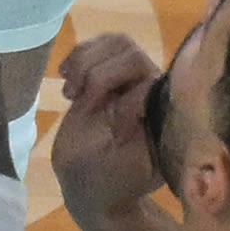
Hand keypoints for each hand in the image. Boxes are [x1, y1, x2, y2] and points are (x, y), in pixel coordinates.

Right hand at [44, 32, 167, 230]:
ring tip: (70, 91)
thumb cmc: (117, 183)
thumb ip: (140, 137)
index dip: (129, 104)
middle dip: (101, 76)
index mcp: (165, 113)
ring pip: (115, 43)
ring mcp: (130, 79)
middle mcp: (152, 90)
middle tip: (82, 105)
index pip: (151, 83)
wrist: (95, 187)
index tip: (115, 136)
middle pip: (133, 54)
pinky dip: (77, 57)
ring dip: (85, 62)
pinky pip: (96, 47)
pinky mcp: (107, 73)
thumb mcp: (132, 169)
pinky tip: (64, 77)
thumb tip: (141, 104)